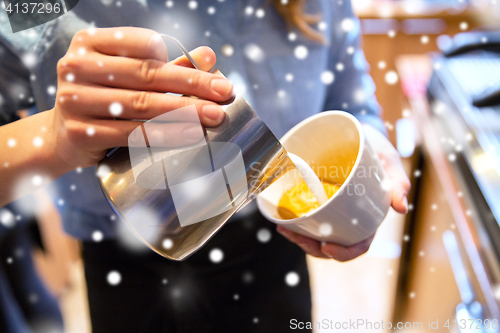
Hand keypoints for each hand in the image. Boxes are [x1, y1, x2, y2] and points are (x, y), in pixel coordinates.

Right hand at [50, 27, 232, 168]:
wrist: (62, 137)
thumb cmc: (104, 100)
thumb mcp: (129, 77)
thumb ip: (168, 67)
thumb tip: (210, 55)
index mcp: (89, 43)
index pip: (143, 44)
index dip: (178, 58)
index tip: (212, 74)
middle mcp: (77, 67)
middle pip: (146, 74)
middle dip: (192, 85)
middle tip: (225, 93)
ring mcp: (74, 100)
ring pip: (141, 105)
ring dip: (184, 111)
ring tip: (214, 116)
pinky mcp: (80, 132)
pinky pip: (132, 133)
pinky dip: (165, 134)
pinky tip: (190, 135)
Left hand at [277, 123, 410, 260]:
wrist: (356, 130)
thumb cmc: (376, 147)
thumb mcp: (389, 160)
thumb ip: (397, 181)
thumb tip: (402, 209)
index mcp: (369, 216)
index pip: (358, 244)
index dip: (344, 252)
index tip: (326, 246)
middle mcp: (349, 218)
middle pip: (332, 244)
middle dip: (313, 247)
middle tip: (297, 236)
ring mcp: (331, 210)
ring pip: (316, 235)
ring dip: (300, 238)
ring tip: (285, 230)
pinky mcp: (317, 200)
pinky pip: (306, 218)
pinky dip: (294, 222)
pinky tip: (282, 221)